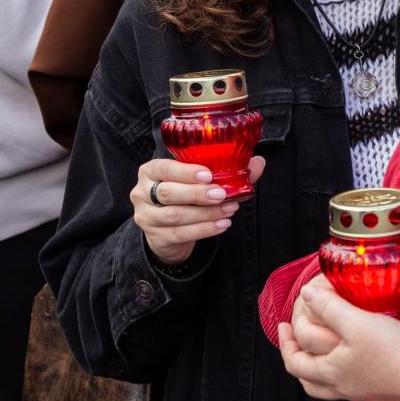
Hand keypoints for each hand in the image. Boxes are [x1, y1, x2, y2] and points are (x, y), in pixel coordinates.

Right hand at [131, 156, 265, 265]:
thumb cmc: (184, 196)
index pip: (163, 168)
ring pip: (175, 216)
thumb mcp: (199, 180)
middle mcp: (141, 192)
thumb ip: (227, 170)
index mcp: (150, 171)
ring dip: (205, 213)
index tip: (208, 174)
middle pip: (168, 193)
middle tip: (222, 194)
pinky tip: (222, 225)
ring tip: (229, 209)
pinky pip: (181, 234)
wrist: (167, 229)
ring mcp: (145, 217)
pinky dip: (204, 230)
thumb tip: (258, 163)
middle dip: (197, 194)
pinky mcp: (155, 237)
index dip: (185, 172)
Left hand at [278, 275, 399, 400]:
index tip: (283, 324)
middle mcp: (343, 387)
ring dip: (314, 371)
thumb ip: (329, 307)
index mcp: (331, 371)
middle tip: (292, 338)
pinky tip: (349, 364)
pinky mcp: (380, 393)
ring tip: (314, 355)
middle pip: (306, 379)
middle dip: (295, 356)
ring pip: (326, 388)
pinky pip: (349, 387)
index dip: (285, 340)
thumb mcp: (357, 322)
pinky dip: (340, 375)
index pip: (295, 360)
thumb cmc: (394, 351)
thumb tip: (306, 294)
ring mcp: (362, 392)